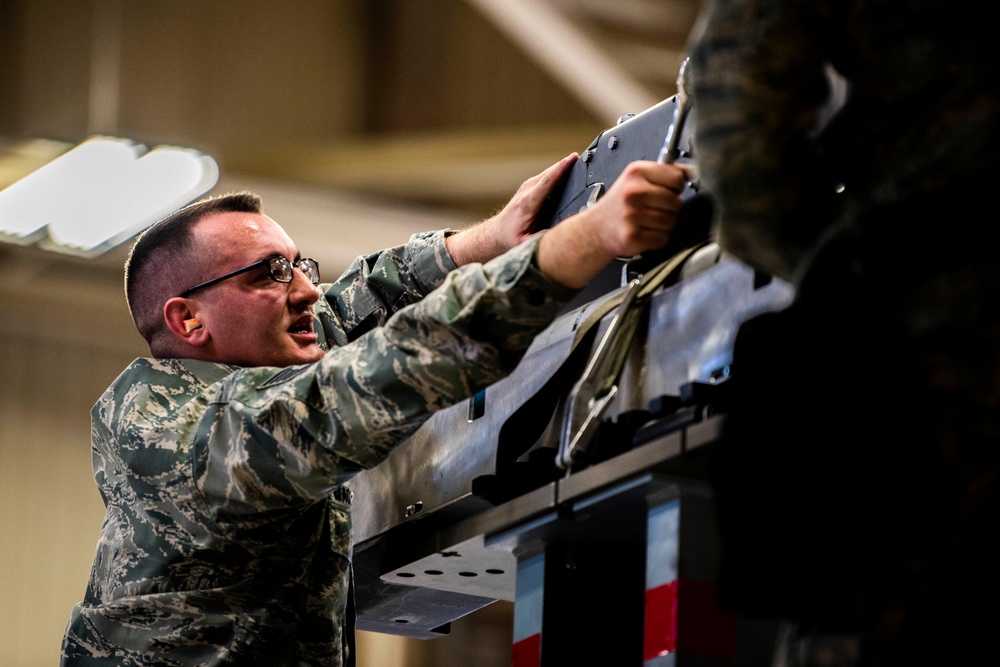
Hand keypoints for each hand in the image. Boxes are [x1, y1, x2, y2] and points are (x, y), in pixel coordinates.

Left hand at [446, 153, 577, 265]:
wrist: (497, 232)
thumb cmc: (511, 237)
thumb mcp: (525, 243)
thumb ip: (542, 238)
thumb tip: (560, 233)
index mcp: (527, 203)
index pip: (546, 182)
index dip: (559, 170)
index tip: (571, 160)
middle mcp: (527, 191)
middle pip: (549, 174)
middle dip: (564, 165)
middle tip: (581, 158)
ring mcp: (528, 187)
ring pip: (549, 173)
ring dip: (562, 167)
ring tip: (578, 161)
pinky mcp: (530, 187)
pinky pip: (547, 177)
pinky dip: (558, 172)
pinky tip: (568, 170)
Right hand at [537, 160, 688, 288]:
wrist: (597, 228)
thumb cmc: (620, 203)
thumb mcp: (638, 178)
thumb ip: (666, 173)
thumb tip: (695, 170)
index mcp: (636, 172)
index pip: (677, 178)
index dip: (675, 187)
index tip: (665, 191)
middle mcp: (633, 192)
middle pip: (676, 201)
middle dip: (670, 207)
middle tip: (653, 208)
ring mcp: (632, 215)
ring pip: (671, 221)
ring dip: (664, 224)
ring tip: (647, 221)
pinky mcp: (633, 236)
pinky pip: (663, 238)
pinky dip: (657, 238)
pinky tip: (644, 232)